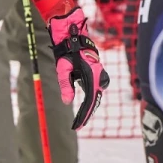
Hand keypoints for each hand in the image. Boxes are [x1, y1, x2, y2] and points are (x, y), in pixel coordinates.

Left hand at [49, 7, 109, 129]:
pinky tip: (84, 103)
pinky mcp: (98, 74)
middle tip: (77, 126)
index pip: (88, 102)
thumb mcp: (62, 68)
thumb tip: (67, 102)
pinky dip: (89, 96)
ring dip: (88, 105)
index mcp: (91, 77)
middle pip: (93, 101)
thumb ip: (65, 85)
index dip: (83, 116)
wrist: (75, 36)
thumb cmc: (67, 50)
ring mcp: (100, 76)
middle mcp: (98, 78)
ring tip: (80, 117)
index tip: (77, 127)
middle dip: (85, 114)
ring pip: (94, 95)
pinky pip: (94, 89)